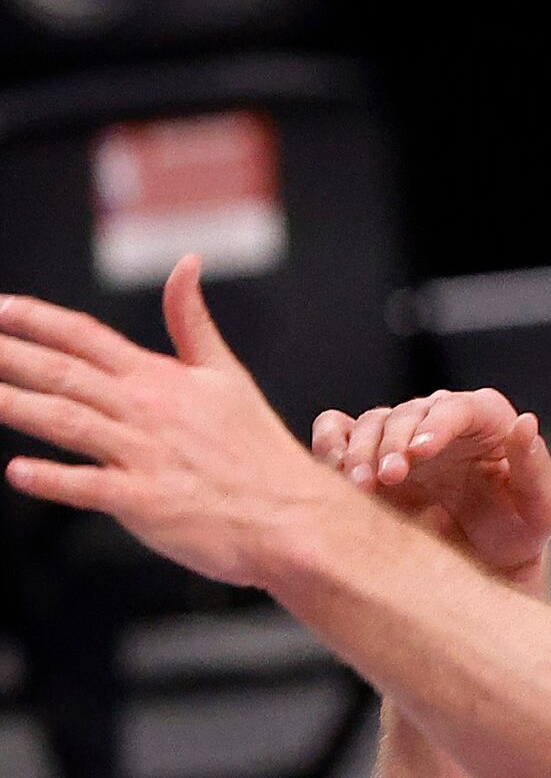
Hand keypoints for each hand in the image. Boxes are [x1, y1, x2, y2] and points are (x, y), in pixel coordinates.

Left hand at [0, 257, 344, 587]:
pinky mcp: (146, 502)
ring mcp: (144, 456)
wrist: (294, 514)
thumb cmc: (260, 451)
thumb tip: (185, 264)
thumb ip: (193, 321)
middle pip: (63, 373)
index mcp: (161, 379)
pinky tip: (18, 473)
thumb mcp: (227, 374)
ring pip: (66, 422)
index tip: (1, 308)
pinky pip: (91, 488)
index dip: (38, 320)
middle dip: (10, 355)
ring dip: (16, 406)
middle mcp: (146, 411)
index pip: (87, 337)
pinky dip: (54, 481)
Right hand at [313, 387, 550, 585]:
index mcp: (486, 420)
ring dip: (359, 451)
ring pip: (369, 423)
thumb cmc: (520, 531)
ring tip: (361, 486)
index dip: (437, 424)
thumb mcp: (544, 507)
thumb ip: (537, 467)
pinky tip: (336, 471)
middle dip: (393, 443)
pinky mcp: (370, 455)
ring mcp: (401, 436)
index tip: (420, 451)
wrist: (487, 565)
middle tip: (388, 479)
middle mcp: (440, 420)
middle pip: (406, 413)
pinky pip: (338, 431)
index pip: (458, 407)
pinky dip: (329, 444)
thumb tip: (526, 422)